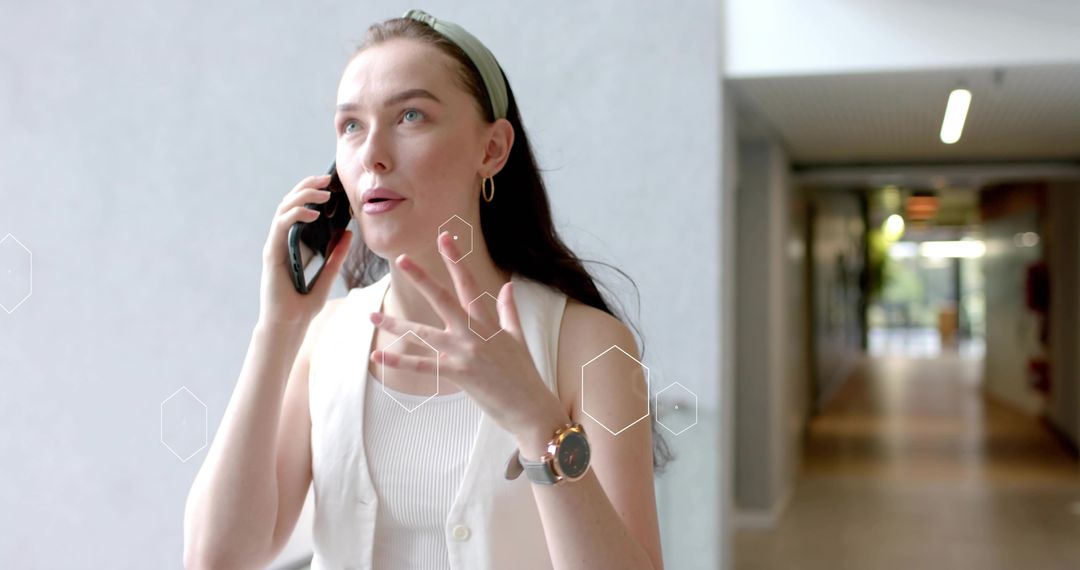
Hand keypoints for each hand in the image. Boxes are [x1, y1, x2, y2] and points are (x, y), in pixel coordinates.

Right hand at [258, 174, 352, 326]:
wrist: (288, 326)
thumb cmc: (304, 306)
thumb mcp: (327, 276)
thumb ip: (336, 256)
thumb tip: (348, 233)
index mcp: (293, 244)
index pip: (300, 210)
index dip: (312, 193)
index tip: (331, 184)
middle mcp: (281, 241)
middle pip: (290, 203)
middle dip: (307, 186)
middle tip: (327, 178)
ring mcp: (274, 246)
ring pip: (283, 209)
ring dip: (302, 196)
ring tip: (323, 192)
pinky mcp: (271, 254)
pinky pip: (281, 226)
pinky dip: (295, 215)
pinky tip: (313, 213)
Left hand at [369, 231, 567, 438]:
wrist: (531, 408)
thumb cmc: (525, 375)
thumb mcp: (518, 338)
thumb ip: (508, 311)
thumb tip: (507, 286)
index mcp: (488, 323)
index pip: (469, 284)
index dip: (456, 260)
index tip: (445, 238)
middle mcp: (474, 333)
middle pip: (443, 299)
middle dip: (421, 278)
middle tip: (402, 258)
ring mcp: (465, 353)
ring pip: (424, 333)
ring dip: (396, 324)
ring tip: (373, 315)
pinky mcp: (459, 374)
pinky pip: (423, 366)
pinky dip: (399, 362)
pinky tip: (379, 357)